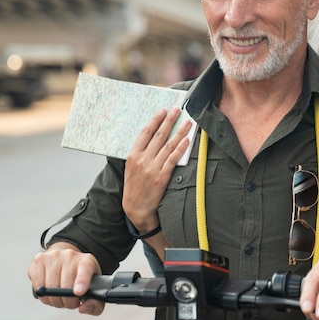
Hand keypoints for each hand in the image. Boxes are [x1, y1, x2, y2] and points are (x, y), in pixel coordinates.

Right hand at [28, 242, 103, 314]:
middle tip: (71, 303)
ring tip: (61, 297)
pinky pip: (38, 285)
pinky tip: (49, 291)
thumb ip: (95, 304)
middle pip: (66, 285)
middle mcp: (71, 255)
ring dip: (55, 300)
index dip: (82, 280)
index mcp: (88, 261)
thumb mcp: (94, 291)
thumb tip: (83, 308)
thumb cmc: (82, 281)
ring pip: (50, 287)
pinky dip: (43, 295)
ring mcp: (54, 256)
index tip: (79, 292)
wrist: (66, 261)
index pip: (86, 268)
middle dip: (68, 302)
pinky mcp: (39, 260)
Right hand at [123, 107, 192, 232]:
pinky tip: (187, 140)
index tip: (162, 110)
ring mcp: (152, 168)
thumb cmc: (134, 187)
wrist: (136, 209)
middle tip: (177, 109)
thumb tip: (150, 136)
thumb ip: (139, 153)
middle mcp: (142, 160)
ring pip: (168, 145)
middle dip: (169, 121)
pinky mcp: (162, 177)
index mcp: (132, 155)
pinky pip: (173, 159)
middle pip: (158, 136)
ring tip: (187, 122)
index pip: (145, 133)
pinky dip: (180, 148)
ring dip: (179, 132)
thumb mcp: (130, 168)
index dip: (155, 120)